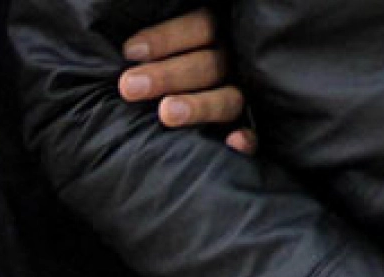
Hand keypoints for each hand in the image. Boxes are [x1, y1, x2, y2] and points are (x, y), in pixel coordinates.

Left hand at [116, 9, 257, 153]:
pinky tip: (234, 142)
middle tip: (130, 88)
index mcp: (217, 38)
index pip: (199, 28)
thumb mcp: (164, 56)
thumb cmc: (161, 80)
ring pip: (230, 99)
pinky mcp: (251, 130)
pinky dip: (247, 139)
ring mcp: (246, 97)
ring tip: (167, 114)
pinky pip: (256, 136)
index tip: (130, 52)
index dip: (166, 38)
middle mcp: (234, 65)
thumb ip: (152, 52)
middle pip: (209, 65)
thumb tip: (127, 53)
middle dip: (168, 75)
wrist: (193, 126)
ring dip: (200, 105)